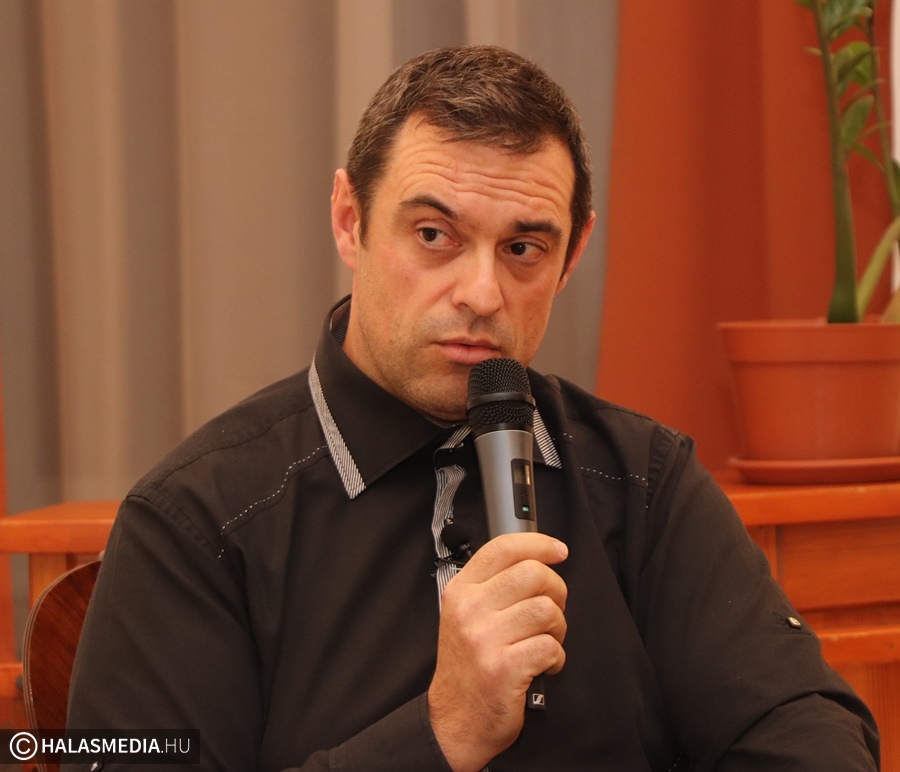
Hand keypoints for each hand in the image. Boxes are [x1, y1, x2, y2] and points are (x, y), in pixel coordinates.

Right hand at [427, 532, 567, 771]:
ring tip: (546, 641)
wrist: (456, 720)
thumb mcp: (466, 617)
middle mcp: (470, 610)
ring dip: (558, 628)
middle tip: (552, 610)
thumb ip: (492, 587)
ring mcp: (484, 638)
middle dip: (556, 591)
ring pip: (546, 610)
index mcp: (461, 591)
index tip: (558, 551)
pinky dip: (556, 657)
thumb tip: (537, 560)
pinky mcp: (503, 668)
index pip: (503, 548)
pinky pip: (550, 646)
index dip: (538, 544)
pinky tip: (543, 665)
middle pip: (533, 574)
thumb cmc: (468, 667)